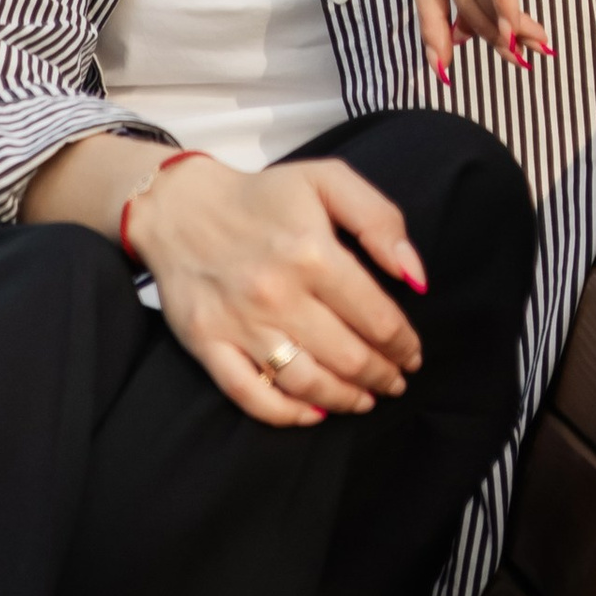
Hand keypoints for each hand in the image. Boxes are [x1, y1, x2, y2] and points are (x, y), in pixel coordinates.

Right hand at [125, 152, 428, 426]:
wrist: (180, 205)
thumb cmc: (263, 195)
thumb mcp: (328, 181)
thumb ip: (380, 220)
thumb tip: (415, 277)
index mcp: (312, 252)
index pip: (376, 318)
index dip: (402, 343)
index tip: (412, 353)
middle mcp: (277, 293)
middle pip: (348, 357)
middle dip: (382, 375)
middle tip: (395, 380)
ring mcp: (240, 323)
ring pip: (307, 383)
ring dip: (346, 399)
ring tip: (365, 399)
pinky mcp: (208, 343)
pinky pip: (251, 395)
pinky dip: (287, 414)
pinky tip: (313, 412)